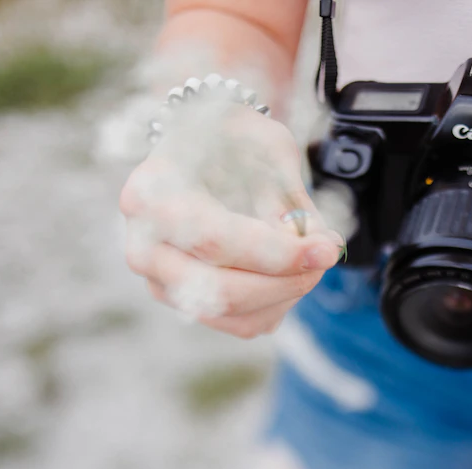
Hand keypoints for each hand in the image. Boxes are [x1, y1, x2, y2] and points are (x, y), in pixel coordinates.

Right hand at [119, 108, 343, 338]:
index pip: (215, 241)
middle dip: (287, 280)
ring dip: (287, 292)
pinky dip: (279, 303)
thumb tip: (320, 245)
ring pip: (236, 315)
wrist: (204, 151)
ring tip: (309, 256)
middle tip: (326, 255)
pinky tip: (289, 270)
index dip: (277, 253)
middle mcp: (144, 247)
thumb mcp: (265, 146)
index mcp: (150, 195)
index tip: (327, 248)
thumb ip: (289, 196)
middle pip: (221, 291)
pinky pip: (243, 324)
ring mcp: (160, 282)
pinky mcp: (186, 305)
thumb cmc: (233, 140)